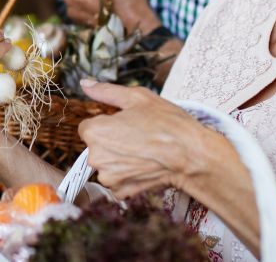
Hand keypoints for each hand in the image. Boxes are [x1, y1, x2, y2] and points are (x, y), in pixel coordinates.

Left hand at [78, 80, 238, 199]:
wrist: (190, 155)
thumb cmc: (166, 124)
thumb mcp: (137, 98)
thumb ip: (106, 91)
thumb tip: (85, 83)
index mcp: (95, 132)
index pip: (88, 127)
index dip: (107, 124)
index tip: (125, 124)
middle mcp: (96, 157)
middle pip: (96, 146)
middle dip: (111, 142)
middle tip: (137, 136)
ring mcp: (109, 177)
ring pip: (107, 164)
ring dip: (119, 159)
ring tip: (143, 151)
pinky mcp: (121, 191)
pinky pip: (117, 181)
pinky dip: (127, 175)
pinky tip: (144, 165)